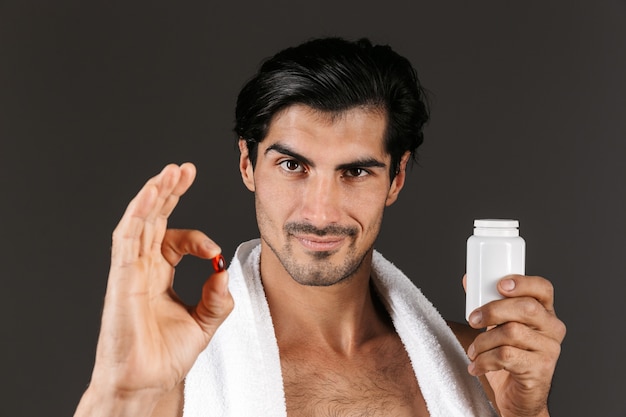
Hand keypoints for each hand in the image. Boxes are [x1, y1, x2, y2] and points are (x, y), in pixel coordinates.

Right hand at [75, 163, 233, 416]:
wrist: (148, 382)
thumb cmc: (167, 354)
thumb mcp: (206, 320)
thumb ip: (218, 294)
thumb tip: (223, 268)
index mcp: (159, 274)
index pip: (175, 238)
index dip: (199, 238)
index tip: (215, 252)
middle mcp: (142, 267)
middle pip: (154, 219)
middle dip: (169, 192)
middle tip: (184, 169)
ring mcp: (130, 272)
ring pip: (138, 221)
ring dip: (154, 194)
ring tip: (170, 172)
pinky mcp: (121, 280)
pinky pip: (126, 240)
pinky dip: (138, 215)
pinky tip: (151, 194)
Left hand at [465, 275, 565, 416]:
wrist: (518, 396)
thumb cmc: (509, 357)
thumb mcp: (500, 326)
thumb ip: (489, 304)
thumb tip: (469, 281)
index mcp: (544, 312)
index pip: (542, 289)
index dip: (522, 283)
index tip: (499, 285)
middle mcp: (552, 329)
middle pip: (526, 308)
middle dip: (493, 311)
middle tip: (473, 319)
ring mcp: (549, 350)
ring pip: (511, 332)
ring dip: (483, 341)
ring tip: (474, 351)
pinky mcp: (539, 370)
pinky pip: (506, 356)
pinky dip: (484, 360)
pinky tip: (476, 366)